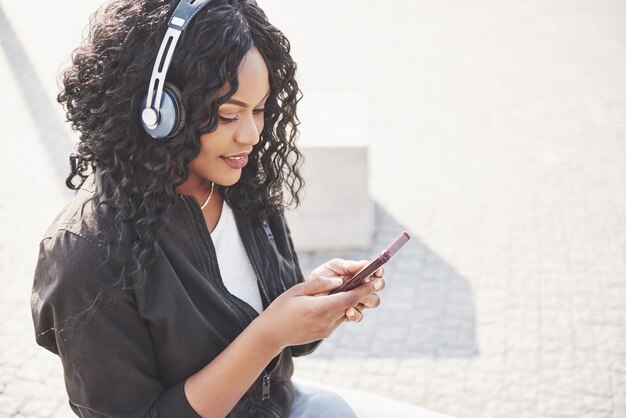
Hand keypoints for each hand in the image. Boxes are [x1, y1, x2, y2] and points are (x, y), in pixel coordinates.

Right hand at [257, 261, 383, 350]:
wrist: (271, 335)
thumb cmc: (281, 309)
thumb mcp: (297, 290)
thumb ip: (319, 285)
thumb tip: (339, 280)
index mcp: (319, 308)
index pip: (348, 298)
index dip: (364, 289)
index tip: (375, 281)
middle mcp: (326, 321)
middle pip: (351, 305)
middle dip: (362, 293)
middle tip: (372, 280)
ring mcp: (326, 329)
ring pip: (346, 312)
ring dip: (352, 301)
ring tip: (355, 288)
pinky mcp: (325, 333)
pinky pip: (338, 318)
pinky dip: (342, 308)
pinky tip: (338, 299)